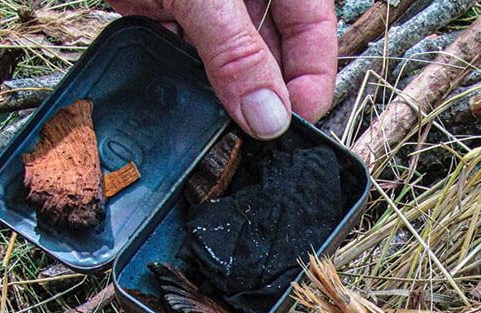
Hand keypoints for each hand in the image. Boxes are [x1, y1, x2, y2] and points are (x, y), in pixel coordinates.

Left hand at [106, 0, 336, 138]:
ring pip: (228, 60)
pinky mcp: (166, 9)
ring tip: (216, 114)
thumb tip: (268, 115)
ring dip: (220, 90)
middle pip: (273, 51)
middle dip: (262, 93)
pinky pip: (185, 54)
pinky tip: (178, 86)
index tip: (290, 125)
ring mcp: (206, 2)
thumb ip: (237, 53)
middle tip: (251, 132)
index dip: (310, 82)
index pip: (314, 32)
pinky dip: (181, 75)